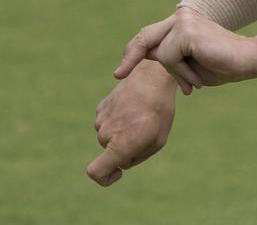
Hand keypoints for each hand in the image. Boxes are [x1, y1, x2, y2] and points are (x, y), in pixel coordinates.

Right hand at [87, 60, 176, 185]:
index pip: (96, 172)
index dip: (104, 179)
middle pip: (111, 152)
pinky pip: (109, 122)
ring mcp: (100, 120)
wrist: (152, 77)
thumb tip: (121, 162)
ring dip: (123, 132)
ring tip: (142, 116)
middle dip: (126, 148)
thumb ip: (136, 157)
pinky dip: (120, 120)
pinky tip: (134, 107)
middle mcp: (105, 135)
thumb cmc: (160, 111)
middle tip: (146, 130)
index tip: (118, 172)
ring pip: (111, 136)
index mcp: (119, 146)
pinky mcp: (101, 108)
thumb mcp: (157, 140)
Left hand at [115, 7, 256, 93]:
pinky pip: (170, 58)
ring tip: (195, 82)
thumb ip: (169, 56)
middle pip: (145, 37)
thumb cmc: (221, 65)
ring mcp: (184, 21)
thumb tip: (146, 54)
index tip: (120, 72)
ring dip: (176, 74)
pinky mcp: (187, 30)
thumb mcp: (188, 64)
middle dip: (130, 56)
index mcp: (182, 22)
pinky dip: (182, 73)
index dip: (133, 52)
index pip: (150, 35)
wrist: (247, 61)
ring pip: (161, 54)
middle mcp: (181, 17)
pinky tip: (198, 78)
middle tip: (117, 75)